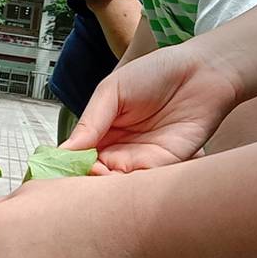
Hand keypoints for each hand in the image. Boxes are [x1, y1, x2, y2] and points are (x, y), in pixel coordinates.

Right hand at [64, 44, 240, 172]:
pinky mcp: (164, 166)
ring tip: (99, 173)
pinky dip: (129, 185)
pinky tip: (119, 176)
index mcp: (102, 131)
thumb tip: (64, 150)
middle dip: (85, 180)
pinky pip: (142, 183)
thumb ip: (90, 121)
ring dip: (106, 186)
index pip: (78, 156)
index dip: (67, 165)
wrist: (201, 71)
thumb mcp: (112, 90)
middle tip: (81, 173)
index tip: (56, 170)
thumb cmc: (157, 73)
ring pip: (116, 185)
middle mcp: (119, 149)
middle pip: (94, 176)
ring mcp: (140, 159)